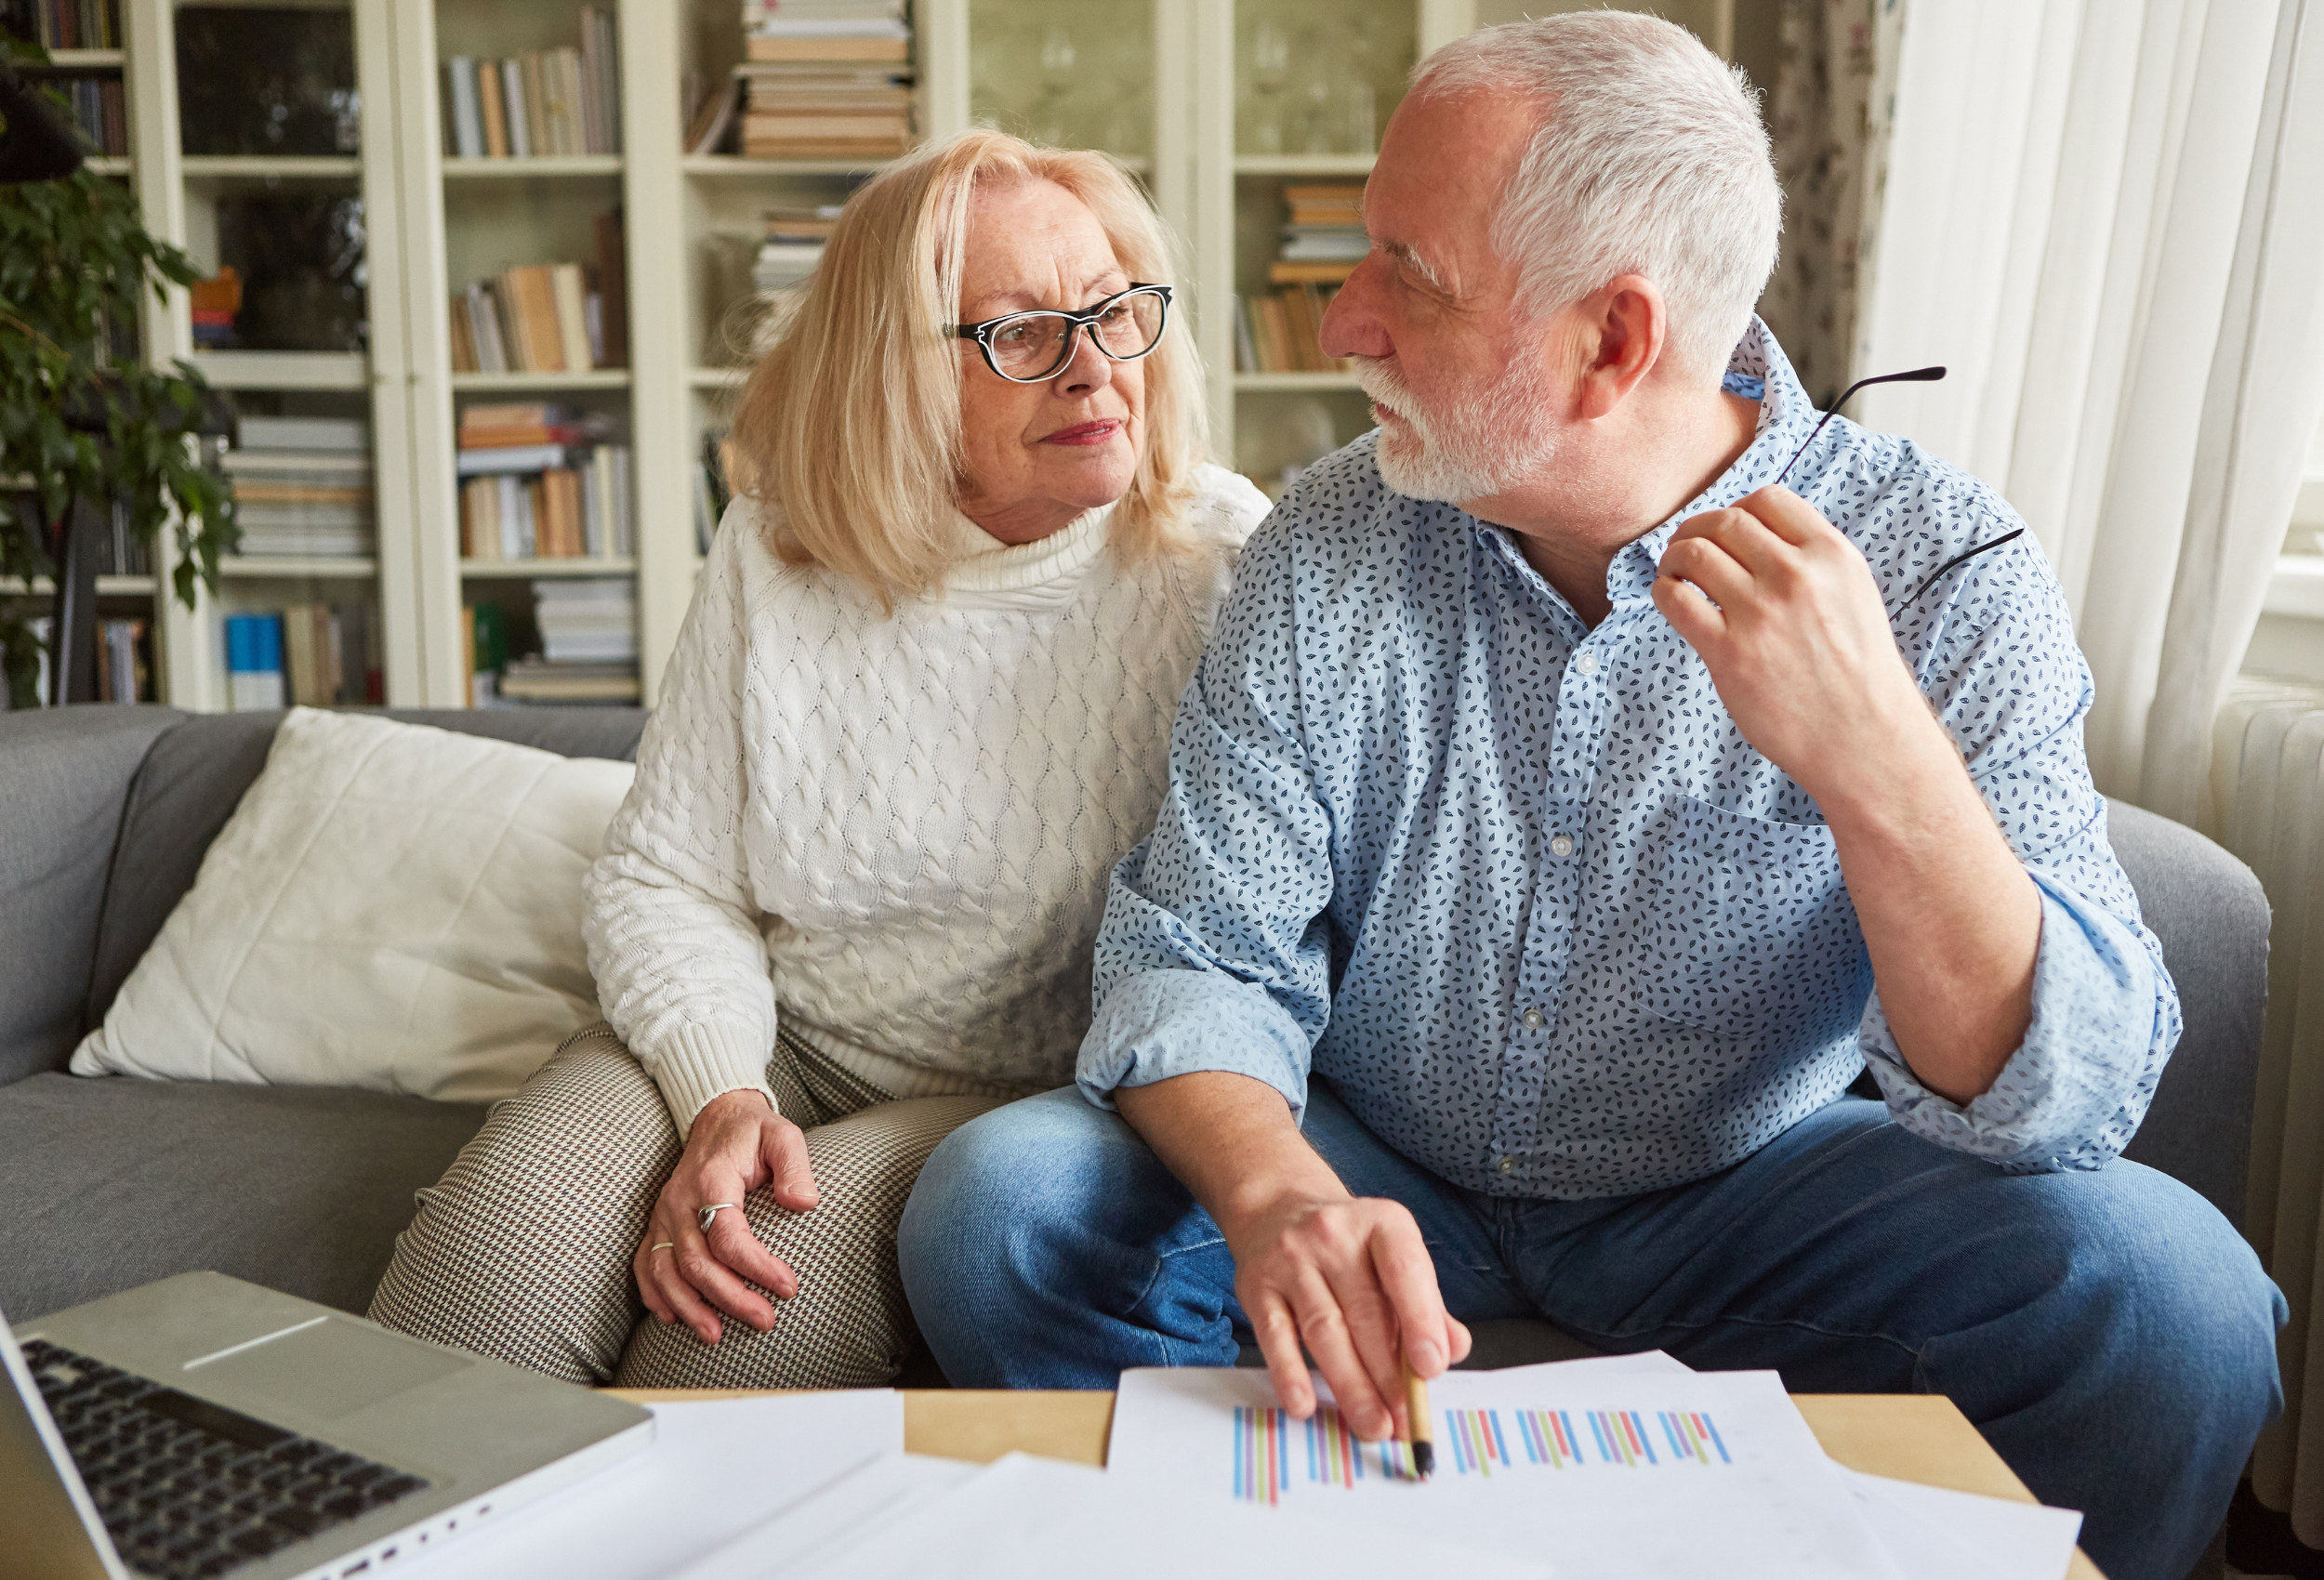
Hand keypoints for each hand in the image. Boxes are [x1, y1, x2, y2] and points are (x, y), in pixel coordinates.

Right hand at [634, 1089, 819, 1344]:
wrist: (717, 1118)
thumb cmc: (754, 1133)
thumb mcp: (783, 1135)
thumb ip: (795, 1166)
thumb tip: (803, 1203)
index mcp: (711, 1179)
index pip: (729, 1235)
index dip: (757, 1267)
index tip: (789, 1287)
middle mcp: (680, 1201)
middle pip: (697, 1262)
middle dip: (730, 1298)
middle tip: (765, 1320)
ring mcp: (663, 1214)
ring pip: (665, 1270)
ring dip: (688, 1307)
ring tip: (715, 1335)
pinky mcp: (658, 1224)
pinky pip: (646, 1264)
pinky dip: (655, 1294)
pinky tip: (674, 1317)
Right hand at [1223, 1189, 1471, 1441]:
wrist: (1278, 1206)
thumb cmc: (1350, 1245)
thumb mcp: (1393, 1256)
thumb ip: (1427, 1303)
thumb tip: (1452, 1350)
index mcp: (1381, 1224)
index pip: (1404, 1270)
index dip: (1420, 1320)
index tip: (1430, 1370)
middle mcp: (1334, 1235)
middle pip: (1364, 1313)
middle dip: (1388, 1375)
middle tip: (1405, 1419)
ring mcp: (1291, 1259)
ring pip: (1325, 1330)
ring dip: (1351, 1385)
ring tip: (1373, 1424)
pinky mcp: (1257, 1286)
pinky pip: (1275, 1336)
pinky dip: (1290, 1374)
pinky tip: (1305, 1405)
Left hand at [1650, 485, 1940, 807]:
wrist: (1863, 737)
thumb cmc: (1857, 671)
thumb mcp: (1853, 594)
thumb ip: (1812, 560)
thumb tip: (1755, 536)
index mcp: (1832, 555)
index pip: (1768, 499)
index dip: (1736, 509)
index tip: (1725, 531)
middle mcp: (1797, 576)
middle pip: (1725, 522)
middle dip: (1697, 529)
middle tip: (1686, 548)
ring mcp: (1761, 613)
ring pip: (1694, 554)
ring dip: (1674, 557)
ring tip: (1674, 574)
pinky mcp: (1729, 651)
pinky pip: (1676, 599)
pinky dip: (1663, 591)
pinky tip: (1671, 600)